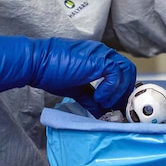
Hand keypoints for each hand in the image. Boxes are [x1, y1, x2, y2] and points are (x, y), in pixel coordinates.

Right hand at [0, 34, 136, 116]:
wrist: (37, 63)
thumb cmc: (51, 72)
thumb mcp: (76, 89)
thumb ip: (90, 99)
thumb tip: (101, 112)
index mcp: (98, 58)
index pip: (121, 72)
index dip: (121, 89)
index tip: (114, 106)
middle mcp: (103, 53)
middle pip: (128, 70)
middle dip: (124, 91)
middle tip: (114, 106)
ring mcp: (102, 55)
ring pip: (126, 71)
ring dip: (119, 91)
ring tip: (104, 103)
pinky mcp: (99, 60)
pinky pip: (116, 74)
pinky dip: (111, 89)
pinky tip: (98, 97)